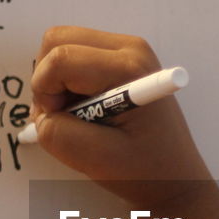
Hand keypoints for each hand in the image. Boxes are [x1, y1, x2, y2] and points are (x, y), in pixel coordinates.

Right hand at [30, 26, 210, 208]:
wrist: (176, 178)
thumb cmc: (146, 171)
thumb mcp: (97, 160)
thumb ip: (59, 135)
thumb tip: (42, 115)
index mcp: (128, 68)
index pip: (60, 59)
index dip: (45, 92)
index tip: (58, 122)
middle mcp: (130, 48)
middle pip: (57, 40)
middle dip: (47, 81)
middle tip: (62, 118)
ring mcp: (127, 50)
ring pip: (62, 46)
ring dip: (56, 84)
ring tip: (77, 118)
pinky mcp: (120, 58)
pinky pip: (75, 57)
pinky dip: (67, 84)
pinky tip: (86, 110)